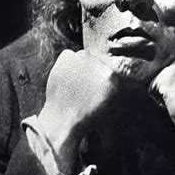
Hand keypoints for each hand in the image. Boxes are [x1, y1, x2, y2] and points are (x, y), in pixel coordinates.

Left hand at [38, 49, 120, 174]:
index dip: (98, 77)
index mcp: (111, 76)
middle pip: (94, 60)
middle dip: (89, 69)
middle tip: (81, 84)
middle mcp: (99, 64)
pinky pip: (67, 55)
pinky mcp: (67, 57)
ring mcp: (82, 59)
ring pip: (81, 56)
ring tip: (72, 83)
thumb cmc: (85, 115)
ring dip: (78, 65)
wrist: (64, 119)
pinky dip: (65, 63)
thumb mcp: (108, 102)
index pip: (107, 69)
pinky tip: (64, 78)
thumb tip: (106, 74)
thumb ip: (109, 84)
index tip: (91, 85)